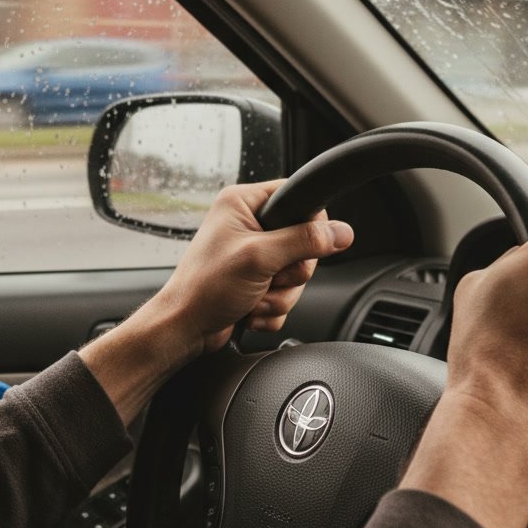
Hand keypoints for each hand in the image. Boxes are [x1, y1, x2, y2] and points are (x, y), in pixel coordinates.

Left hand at [81, 181, 352, 423]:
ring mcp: (254, 256)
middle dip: (290, 272)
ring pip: (296, 274)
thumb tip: (342, 233)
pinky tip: (249, 309)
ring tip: (253, 297)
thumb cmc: (204, 288)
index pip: (298, 198)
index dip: (308, 225)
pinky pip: (286, 294)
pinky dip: (272, 308)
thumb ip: (304, 242)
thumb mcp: (259, 257)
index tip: (300, 246)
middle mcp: (249, 225)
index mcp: (243, 203)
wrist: (184, 329)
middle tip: (267, 277)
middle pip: (304, 242)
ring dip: (280, 294)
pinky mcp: (256, 282)